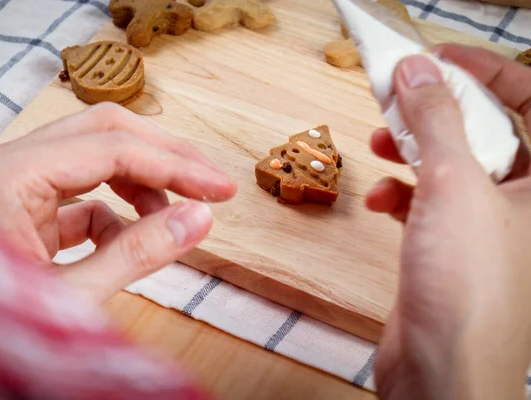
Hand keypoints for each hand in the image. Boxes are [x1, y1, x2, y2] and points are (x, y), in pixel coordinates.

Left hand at [0, 103, 236, 302]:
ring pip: (95, 157)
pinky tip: (126, 244)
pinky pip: (82, 196)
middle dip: (164, 158)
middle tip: (209, 184)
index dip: (176, 168)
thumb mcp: (70, 299)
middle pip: (104, 133)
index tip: (221, 188)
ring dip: (141, 185)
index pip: (112, 149)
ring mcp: (14, 184)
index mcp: (9, 177)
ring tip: (168, 221)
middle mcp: (8, 166)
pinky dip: (115, 215)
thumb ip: (137, 254)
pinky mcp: (24, 208)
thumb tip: (199, 219)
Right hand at [367, 45, 530, 399]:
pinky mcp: (449, 248)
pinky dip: (399, 195)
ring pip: (449, 167)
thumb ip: (435, 120)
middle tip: (398, 98)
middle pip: (484, 132)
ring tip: (380, 144)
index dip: (487, 72)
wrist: (440, 371)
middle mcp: (523, 202)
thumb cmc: (468, 286)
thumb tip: (417, 70)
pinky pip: (426, 203)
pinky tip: (379, 201)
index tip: (438, 60)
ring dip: (411, 151)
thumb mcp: (452, 185)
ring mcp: (485, 226)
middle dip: (437, 112)